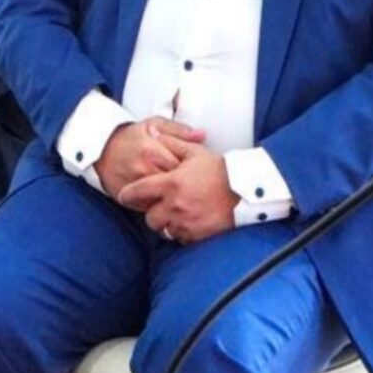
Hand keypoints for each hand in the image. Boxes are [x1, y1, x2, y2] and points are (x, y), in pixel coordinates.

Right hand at [95, 116, 206, 205]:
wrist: (100, 149)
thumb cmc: (129, 137)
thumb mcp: (153, 124)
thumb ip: (178, 130)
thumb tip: (202, 135)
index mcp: (152, 151)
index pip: (183, 166)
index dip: (193, 169)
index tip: (197, 170)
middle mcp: (143, 169)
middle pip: (175, 185)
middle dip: (185, 185)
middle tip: (193, 184)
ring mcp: (135, 185)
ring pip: (164, 198)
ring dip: (174, 198)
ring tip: (181, 193)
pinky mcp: (128, 197)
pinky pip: (150, 207)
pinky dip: (160, 205)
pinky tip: (165, 199)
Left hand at [119, 144, 238, 244]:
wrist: (248, 190)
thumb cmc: (220, 169)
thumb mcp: (194, 152)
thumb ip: (171, 143)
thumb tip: (153, 133)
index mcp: (170, 184)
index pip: (136, 193)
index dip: (127, 195)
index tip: (125, 196)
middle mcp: (175, 205)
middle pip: (149, 218)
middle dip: (152, 213)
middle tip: (159, 207)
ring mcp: (186, 222)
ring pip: (164, 230)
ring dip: (167, 224)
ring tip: (175, 215)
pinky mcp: (199, 234)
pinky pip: (181, 238)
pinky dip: (181, 233)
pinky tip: (188, 223)